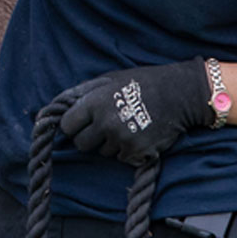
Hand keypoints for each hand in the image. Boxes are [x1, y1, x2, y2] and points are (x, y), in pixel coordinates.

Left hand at [58, 58, 210, 165]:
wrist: (181, 94)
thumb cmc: (142, 82)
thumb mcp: (109, 78)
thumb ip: (81, 92)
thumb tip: (55, 105)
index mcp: (95, 102)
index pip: (66, 126)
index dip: (73, 125)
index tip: (82, 122)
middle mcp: (106, 123)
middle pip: (81, 144)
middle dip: (89, 137)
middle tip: (105, 126)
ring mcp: (122, 140)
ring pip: (102, 152)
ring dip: (110, 143)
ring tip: (127, 125)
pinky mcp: (138, 153)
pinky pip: (122, 159)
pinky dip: (128, 151)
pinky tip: (139, 134)